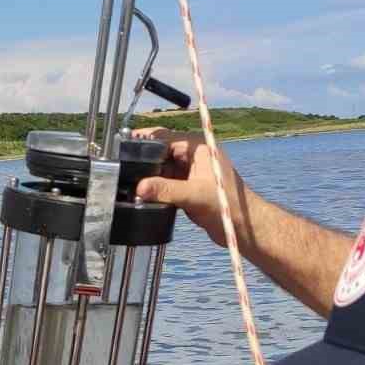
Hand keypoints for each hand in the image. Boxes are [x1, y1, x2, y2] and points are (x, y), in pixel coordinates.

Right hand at [132, 128, 251, 249]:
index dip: (143, 141)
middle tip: (122, 169)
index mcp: (197, 148)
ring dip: (148, 177)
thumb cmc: (228, 205)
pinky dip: (155, 189)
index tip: (122, 147)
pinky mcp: (187, 188)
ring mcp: (190, 172)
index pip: (164, 137)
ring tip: (129, 184)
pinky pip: (165, 183)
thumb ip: (166, 190)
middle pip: (160, 152)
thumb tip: (139, 187)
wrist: (242, 227)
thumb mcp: (194, 195)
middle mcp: (193, 156)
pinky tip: (142, 196)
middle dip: (143, 161)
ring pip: (161, 169)